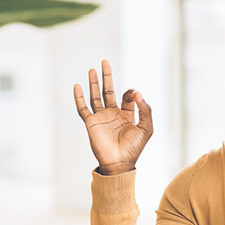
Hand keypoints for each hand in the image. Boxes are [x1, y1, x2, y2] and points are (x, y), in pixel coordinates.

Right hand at [73, 60, 153, 174]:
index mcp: (127, 115)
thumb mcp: (147, 128)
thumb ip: (145, 109)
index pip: (127, 96)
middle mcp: (113, 114)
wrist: (119, 163)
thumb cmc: (134, 148)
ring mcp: (101, 118)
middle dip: (107, 76)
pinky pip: (83, 108)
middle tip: (104, 61)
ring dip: (94, 83)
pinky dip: (79, 97)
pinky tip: (77, 86)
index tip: (134, 95)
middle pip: (108, 91)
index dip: (131, 92)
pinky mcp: (91, 123)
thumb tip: (137, 92)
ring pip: (95, 96)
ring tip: (92, 69)